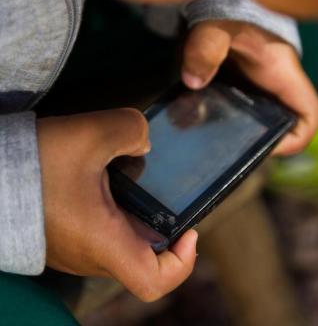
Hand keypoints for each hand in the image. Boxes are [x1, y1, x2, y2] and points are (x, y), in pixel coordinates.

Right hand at [37, 109, 197, 301]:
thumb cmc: (34, 164)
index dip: (182, 262)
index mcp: (103, 243)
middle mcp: (90, 255)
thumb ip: (132, 131)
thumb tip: (143, 143)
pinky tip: (106, 175)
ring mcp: (75, 248)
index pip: (152, 282)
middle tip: (165, 190)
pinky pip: (101, 229)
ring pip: (122, 240)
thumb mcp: (92, 134)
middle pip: (143, 255)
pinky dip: (115, 207)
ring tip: (133, 173)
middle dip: (161, 223)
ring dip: (136, 211)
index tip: (189, 231)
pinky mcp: (64, 235)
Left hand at [182, 20, 317, 154]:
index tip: (265, 146)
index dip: (296, 138)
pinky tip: (204, 122)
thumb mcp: (217, 27)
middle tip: (229, 148)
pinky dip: (228, 121)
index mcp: (284, 76)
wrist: (220, 4)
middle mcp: (278, 86)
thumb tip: (193, 82)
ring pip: (263, 122)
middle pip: (285, 126)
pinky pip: (244, 113)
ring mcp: (261, 89)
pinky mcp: (244, 88)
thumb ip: (206, 47)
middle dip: (262, 140)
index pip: (311, 115)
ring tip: (213, 138)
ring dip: (242, 133)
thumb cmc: (227, 14)